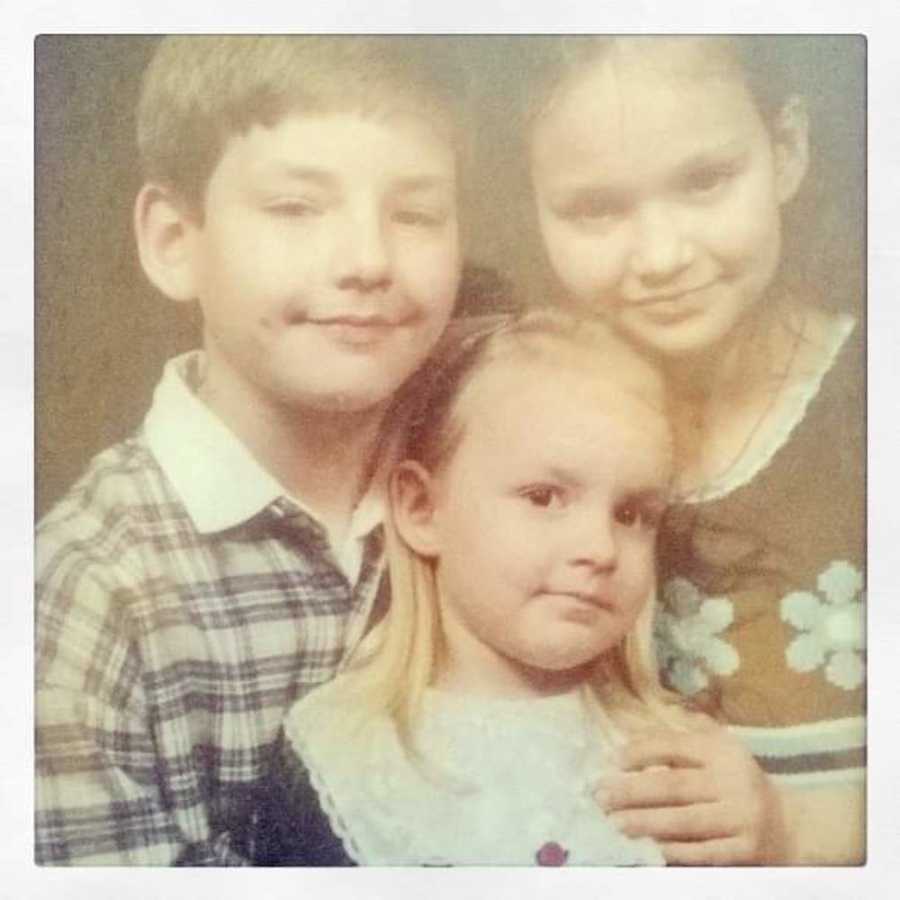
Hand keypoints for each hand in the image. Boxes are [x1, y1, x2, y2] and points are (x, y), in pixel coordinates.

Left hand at [598, 721, 785, 864]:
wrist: (790, 826)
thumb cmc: (740, 781)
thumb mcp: (722, 749)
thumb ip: (686, 735)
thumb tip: (635, 726)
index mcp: (723, 751)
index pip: (675, 746)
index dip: (642, 751)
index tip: (612, 759)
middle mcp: (732, 782)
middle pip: (673, 786)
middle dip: (632, 790)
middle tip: (600, 795)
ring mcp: (739, 819)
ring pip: (683, 821)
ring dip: (644, 822)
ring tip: (614, 822)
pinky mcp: (744, 852)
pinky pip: (702, 852)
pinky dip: (673, 850)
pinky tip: (648, 848)